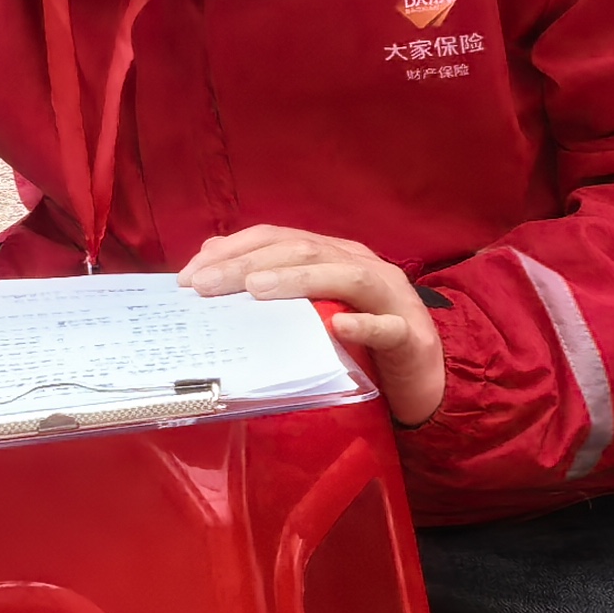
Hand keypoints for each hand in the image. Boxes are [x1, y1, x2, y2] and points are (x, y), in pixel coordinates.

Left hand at [180, 225, 446, 425]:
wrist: (423, 375)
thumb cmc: (360, 341)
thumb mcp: (312, 308)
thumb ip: (274, 284)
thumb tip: (211, 261)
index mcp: (336, 255)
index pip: (280, 237)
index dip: (235, 249)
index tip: (190, 276)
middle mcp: (363, 266)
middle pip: (305, 251)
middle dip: (249, 264)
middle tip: (205, 286)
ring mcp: (391, 298)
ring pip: (348, 276)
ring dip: (300, 279)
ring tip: (257, 289)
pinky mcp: (411, 337)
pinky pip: (389, 328)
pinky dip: (365, 325)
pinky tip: (340, 328)